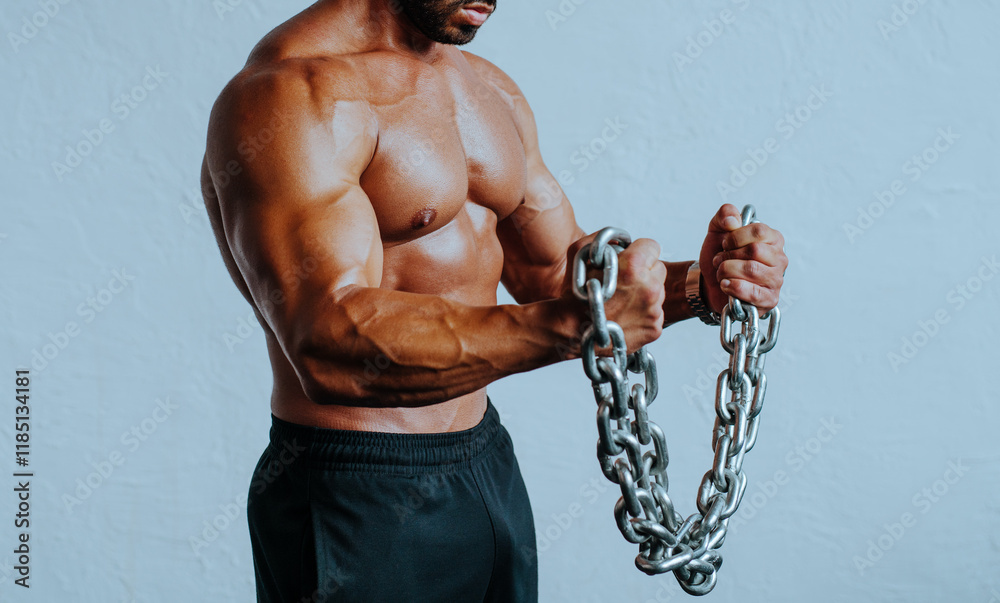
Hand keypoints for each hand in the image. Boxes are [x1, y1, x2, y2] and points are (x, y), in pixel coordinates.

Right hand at [563, 233, 665, 350]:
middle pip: (658, 270)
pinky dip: (643, 315)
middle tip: (624, 283)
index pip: (652, 247)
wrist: (572, 330)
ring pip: (658, 293)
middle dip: (644, 273)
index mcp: (634, 266)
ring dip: (644, 294)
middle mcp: (650, 288)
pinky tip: (625, 316)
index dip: (639, 251)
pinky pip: (655, 314)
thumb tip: (620, 241)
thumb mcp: (578, 253)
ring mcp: (654, 310)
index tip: (630, 260)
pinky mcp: (654, 328)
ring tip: (622, 302)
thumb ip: (601, 239)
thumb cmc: (574, 294)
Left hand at [699, 204, 786, 315]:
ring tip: (721, 272)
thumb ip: (725, 215)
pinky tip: (725, 285)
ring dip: (727, 271)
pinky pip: (752, 292)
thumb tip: (733, 221)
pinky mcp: (770, 299)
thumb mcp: (718, 230)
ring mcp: (776, 280)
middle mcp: (779, 259)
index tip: (725, 243)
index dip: (736, 237)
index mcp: (773, 239)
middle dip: (729, 255)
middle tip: (719, 260)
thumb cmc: (720, 255)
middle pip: (755, 250)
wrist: (709, 282)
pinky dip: (733, 287)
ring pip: (751, 270)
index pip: (760, 231)